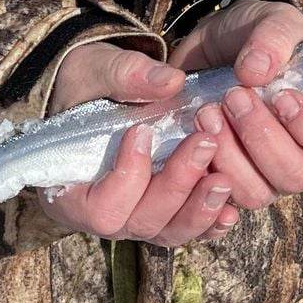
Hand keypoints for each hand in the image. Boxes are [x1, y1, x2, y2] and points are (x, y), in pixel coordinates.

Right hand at [24, 41, 239, 245]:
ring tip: (224, 180)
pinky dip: (210, 223)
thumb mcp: (96, 70)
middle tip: (205, 143)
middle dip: (176, 185)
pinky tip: (232, 209)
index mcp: (71, 190)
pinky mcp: (164, 213)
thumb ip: (126, 76)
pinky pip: (188, 229)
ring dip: (199, 209)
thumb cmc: (86, 85)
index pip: (100, 208)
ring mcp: (136, 218)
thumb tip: (172, 82)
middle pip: (142, 221)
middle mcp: (104, 214)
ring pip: (169, 232)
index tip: (142, 132)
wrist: (96, 92)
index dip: (126, 177)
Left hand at [170, 0, 302, 209]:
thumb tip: (258, 70)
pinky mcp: (229, 184)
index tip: (282, 96)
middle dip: (262, 137)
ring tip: (209, 110)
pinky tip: (195, 132)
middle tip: (235, 96)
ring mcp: (266, 176)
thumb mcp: (270, 20)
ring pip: (258, 193)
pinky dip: (206, 168)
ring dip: (230, 153)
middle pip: (297, 175)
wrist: (211, 48)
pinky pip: (221, 198)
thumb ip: (273, 38)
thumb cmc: (256, 38)